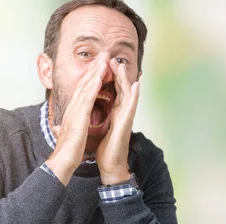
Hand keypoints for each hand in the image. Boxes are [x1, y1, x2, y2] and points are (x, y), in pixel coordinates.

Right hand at [45, 54, 108, 184]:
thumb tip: (58, 127)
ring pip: (86, 86)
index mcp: (73, 111)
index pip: (82, 89)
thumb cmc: (68, 149)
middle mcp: (73, 107)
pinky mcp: (79, 115)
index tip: (98, 65)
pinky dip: (93, 85)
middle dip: (93, 68)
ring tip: (104, 59)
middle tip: (103, 55)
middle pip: (84, 83)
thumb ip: (66, 126)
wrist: (63, 160)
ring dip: (95, 71)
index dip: (90, 76)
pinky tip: (100, 75)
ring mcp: (75, 110)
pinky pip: (88, 97)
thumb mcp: (69, 133)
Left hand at [96, 58, 139, 184]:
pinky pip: (131, 107)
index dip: (109, 76)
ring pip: (128, 93)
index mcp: (114, 111)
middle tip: (112, 57)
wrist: (110, 165)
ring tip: (122, 64)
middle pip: (121, 87)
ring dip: (125, 78)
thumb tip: (89, 111)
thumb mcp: (98, 127)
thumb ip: (97, 117)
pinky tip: (136, 85)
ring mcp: (126, 117)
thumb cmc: (105, 148)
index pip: (113, 89)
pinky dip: (134, 95)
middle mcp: (122, 112)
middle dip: (117, 72)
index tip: (104, 63)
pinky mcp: (126, 124)